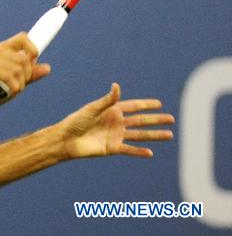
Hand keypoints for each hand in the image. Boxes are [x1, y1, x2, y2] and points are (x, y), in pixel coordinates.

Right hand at [0, 32, 50, 111]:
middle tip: (20, 85)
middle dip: (26, 75)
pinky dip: (13, 86)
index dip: (32, 49)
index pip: (23, 38)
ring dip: (19, 84)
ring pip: (17, 69)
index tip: (33, 60)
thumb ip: (30, 74)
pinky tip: (10, 92)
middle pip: (23, 59)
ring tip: (13, 89)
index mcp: (3, 49)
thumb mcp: (16, 80)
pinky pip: (8, 76)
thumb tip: (47, 68)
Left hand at [58, 83, 174, 158]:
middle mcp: (116, 122)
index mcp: (112, 110)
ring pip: (139, 135)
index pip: (133, 106)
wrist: (66, 139)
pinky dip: (139, 151)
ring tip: (169, 135)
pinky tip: (150, 153)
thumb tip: (117, 85)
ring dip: (154, 135)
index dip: (146, 105)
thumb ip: (107, 100)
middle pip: (141, 121)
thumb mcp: (92, 108)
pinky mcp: (112, 148)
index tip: (160, 104)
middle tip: (172, 119)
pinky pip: (129, 149)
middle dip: (156, 119)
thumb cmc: (76, 121)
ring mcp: (116, 135)